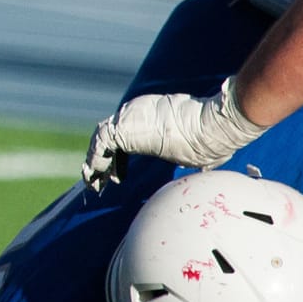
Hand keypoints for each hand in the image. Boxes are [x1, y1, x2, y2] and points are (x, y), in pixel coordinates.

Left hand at [81, 79, 268, 189]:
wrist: (209, 128)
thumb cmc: (209, 139)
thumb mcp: (201, 152)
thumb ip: (197, 159)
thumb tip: (207, 170)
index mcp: (149, 123)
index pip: (126, 140)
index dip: (119, 159)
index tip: (118, 176)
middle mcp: (134, 117)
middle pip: (109, 139)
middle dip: (102, 162)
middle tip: (98, 182)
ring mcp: (127, 120)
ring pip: (101, 141)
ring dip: (95, 164)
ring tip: (92, 184)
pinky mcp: (123, 130)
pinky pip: (100, 146)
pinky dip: (94, 161)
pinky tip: (93, 176)